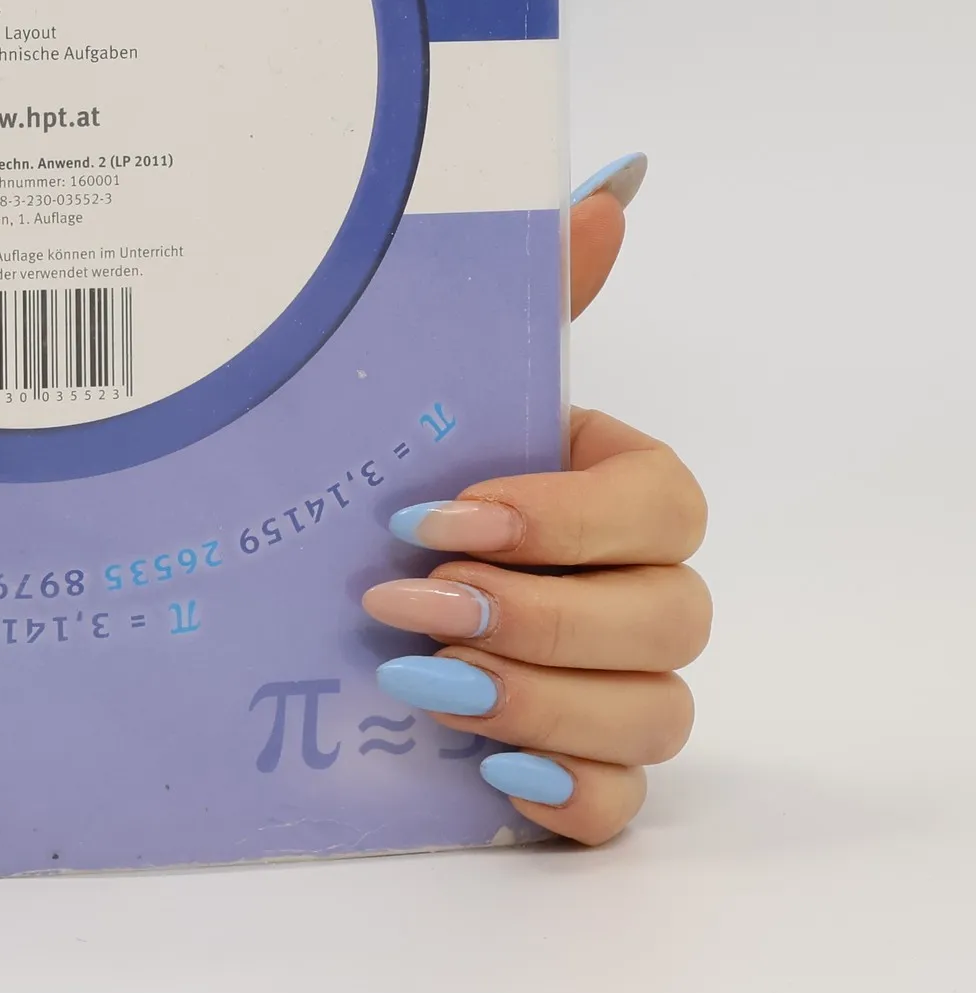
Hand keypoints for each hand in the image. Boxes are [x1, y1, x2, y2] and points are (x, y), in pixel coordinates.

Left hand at [363, 154, 709, 843]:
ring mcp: (614, 687)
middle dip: (542, 614)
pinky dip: (567, 792)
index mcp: (619, 490)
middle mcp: (637, 590)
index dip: (572, 519)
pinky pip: (617, 808)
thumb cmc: (409, 463)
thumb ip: (539, 286)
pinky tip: (488, 767)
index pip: (670, 506)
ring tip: (419, 675)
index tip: (449, 514)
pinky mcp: (574, 771)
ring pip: (654, 716)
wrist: (320, 565)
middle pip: (672, 620)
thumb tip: (617, 185)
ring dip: (539, 697)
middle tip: (410, 599)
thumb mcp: (450, 371)